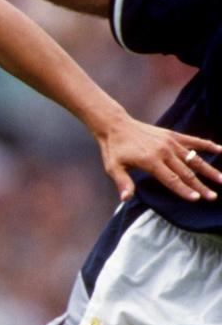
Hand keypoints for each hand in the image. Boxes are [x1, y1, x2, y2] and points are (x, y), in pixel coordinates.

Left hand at [96, 120, 221, 203]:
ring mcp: (170, 142)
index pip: (171, 179)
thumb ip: (123, 182)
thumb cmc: (114, 150)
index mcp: (150, 160)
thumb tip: (126, 199)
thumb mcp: (113, 167)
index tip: (197, 199)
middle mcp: (163, 151)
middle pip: (186, 172)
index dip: (184, 190)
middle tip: (213, 197)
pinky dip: (207, 145)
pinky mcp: (173, 135)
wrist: (116, 125)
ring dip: (209, 170)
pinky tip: (221, 149)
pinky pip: (193, 141)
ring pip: (194, 158)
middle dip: (200, 186)